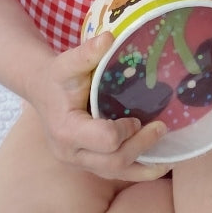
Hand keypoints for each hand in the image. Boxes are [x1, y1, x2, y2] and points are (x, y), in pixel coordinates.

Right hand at [25, 31, 172, 181]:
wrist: (42, 91)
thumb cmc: (57, 76)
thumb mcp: (68, 62)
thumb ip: (87, 53)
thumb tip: (109, 38)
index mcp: (66, 130)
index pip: (105, 140)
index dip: (125, 130)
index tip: (137, 117)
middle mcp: (71, 153)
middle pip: (113, 162)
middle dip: (141, 147)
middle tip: (161, 128)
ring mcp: (78, 162)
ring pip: (115, 173)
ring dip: (144, 165)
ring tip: (169, 156)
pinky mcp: (87, 164)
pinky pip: (114, 174)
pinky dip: (137, 169)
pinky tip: (157, 161)